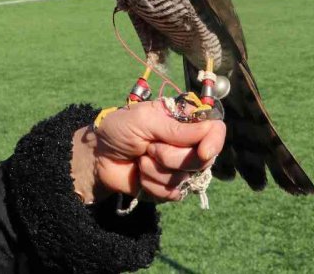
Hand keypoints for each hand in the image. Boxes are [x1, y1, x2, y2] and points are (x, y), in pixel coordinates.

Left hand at [70, 100, 225, 203]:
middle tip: (149, 147)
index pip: (215, 130)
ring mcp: (180, 168)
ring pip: (186, 177)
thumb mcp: (143, 119)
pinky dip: (153, 185)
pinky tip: (141, 175)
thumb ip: (176, 127)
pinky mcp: (170, 188)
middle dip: (171, 156)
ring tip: (141, 159)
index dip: (214, 141)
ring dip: (157, 170)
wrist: (98, 156)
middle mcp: (187, 144)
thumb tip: (212, 129)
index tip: (203, 151)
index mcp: (183, 121)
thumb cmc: (118, 130)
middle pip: (203, 158)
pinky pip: (174, 193)